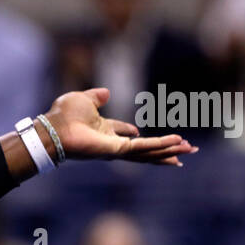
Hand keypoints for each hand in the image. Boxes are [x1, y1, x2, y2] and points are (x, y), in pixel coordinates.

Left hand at [44, 87, 197, 165]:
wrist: (54, 128)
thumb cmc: (63, 116)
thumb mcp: (83, 99)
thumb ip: (95, 97)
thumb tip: (105, 93)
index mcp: (101, 130)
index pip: (123, 134)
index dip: (131, 132)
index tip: (137, 130)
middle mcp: (110, 142)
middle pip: (143, 148)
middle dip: (164, 149)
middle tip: (184, 150)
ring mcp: (116, 149)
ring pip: (149, 151)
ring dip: (170, 150)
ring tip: (190, 150)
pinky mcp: (119, 150)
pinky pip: (145, 147)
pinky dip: (162, 145)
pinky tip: (178, 143)